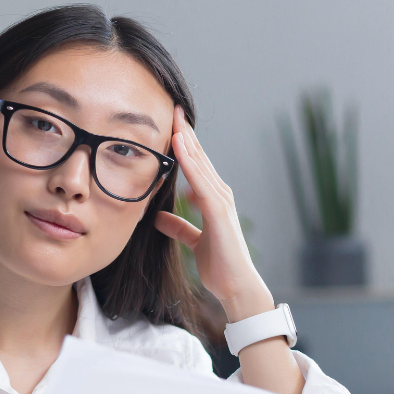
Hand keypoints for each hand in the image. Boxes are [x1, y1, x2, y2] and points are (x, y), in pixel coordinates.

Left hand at [154, 105, 274, 322]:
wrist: (236, 286)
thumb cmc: (220, 265)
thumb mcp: (194, 241)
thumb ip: (179, 227)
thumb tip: (157, 217)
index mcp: (213, 199)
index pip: (196, 165)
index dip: (183, 143)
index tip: (170, 122)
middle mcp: (220, 194)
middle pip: (200, 157)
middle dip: (186, 133)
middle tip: (173, 107)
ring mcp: (222, 202)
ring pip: (201, 165)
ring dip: (187, 142)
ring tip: (175, 119)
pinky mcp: (219, 213)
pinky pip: (202, 183)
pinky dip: (191, 164)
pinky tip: (180, 148)